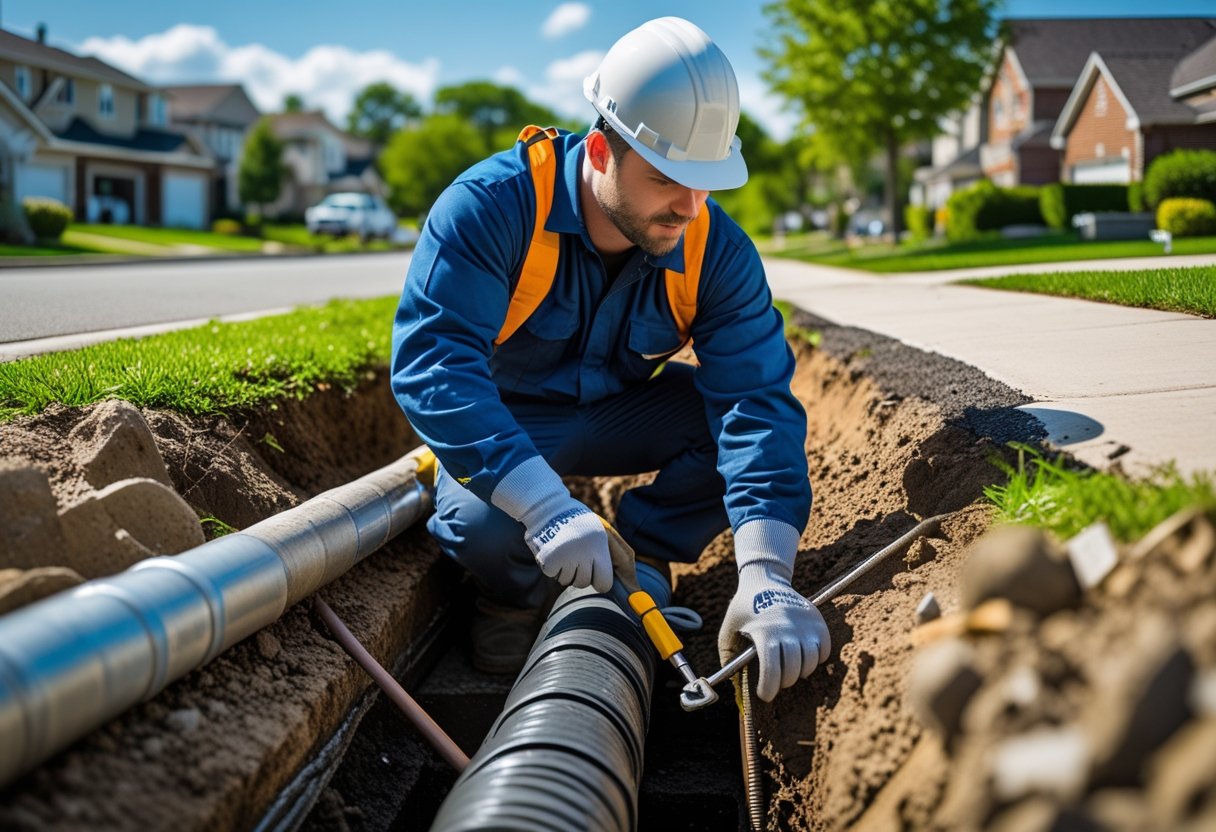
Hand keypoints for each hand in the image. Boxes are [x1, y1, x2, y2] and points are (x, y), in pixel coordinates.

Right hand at [490, 457, 612, 592]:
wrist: (548, 508)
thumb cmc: (578, 523)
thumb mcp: (601, 532)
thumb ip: (615, 555)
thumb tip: (631, 586)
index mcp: (600, 547)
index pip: (604, 584)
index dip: (598, 580)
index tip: (593, 572)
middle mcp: (585, 554)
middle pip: (584, 583)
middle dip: (579, 574)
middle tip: (574, 554)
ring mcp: (566, 557)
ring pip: (567, 580)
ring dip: (564, 570)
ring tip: (563, 549)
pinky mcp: (549, 560)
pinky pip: (553, 575)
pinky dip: (551, 566)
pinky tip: (553, 550)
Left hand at [718, 522, 829, 701]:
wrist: (765, 579)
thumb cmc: (744, 609)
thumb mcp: (728, 629)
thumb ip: (727, 657)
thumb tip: (734, 683)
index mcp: (764, 632)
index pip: (772, 670)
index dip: (769, 688)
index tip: (765, 696)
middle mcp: (788, 629)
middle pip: (793, 670)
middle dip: (784, 682)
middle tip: (777, 681)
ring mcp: (805, 624)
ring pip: (811, 662)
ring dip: (800, 672)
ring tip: (790, 670)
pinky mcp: (817, 620)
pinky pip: (824, 650)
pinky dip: (816, 659)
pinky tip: (804, 657)